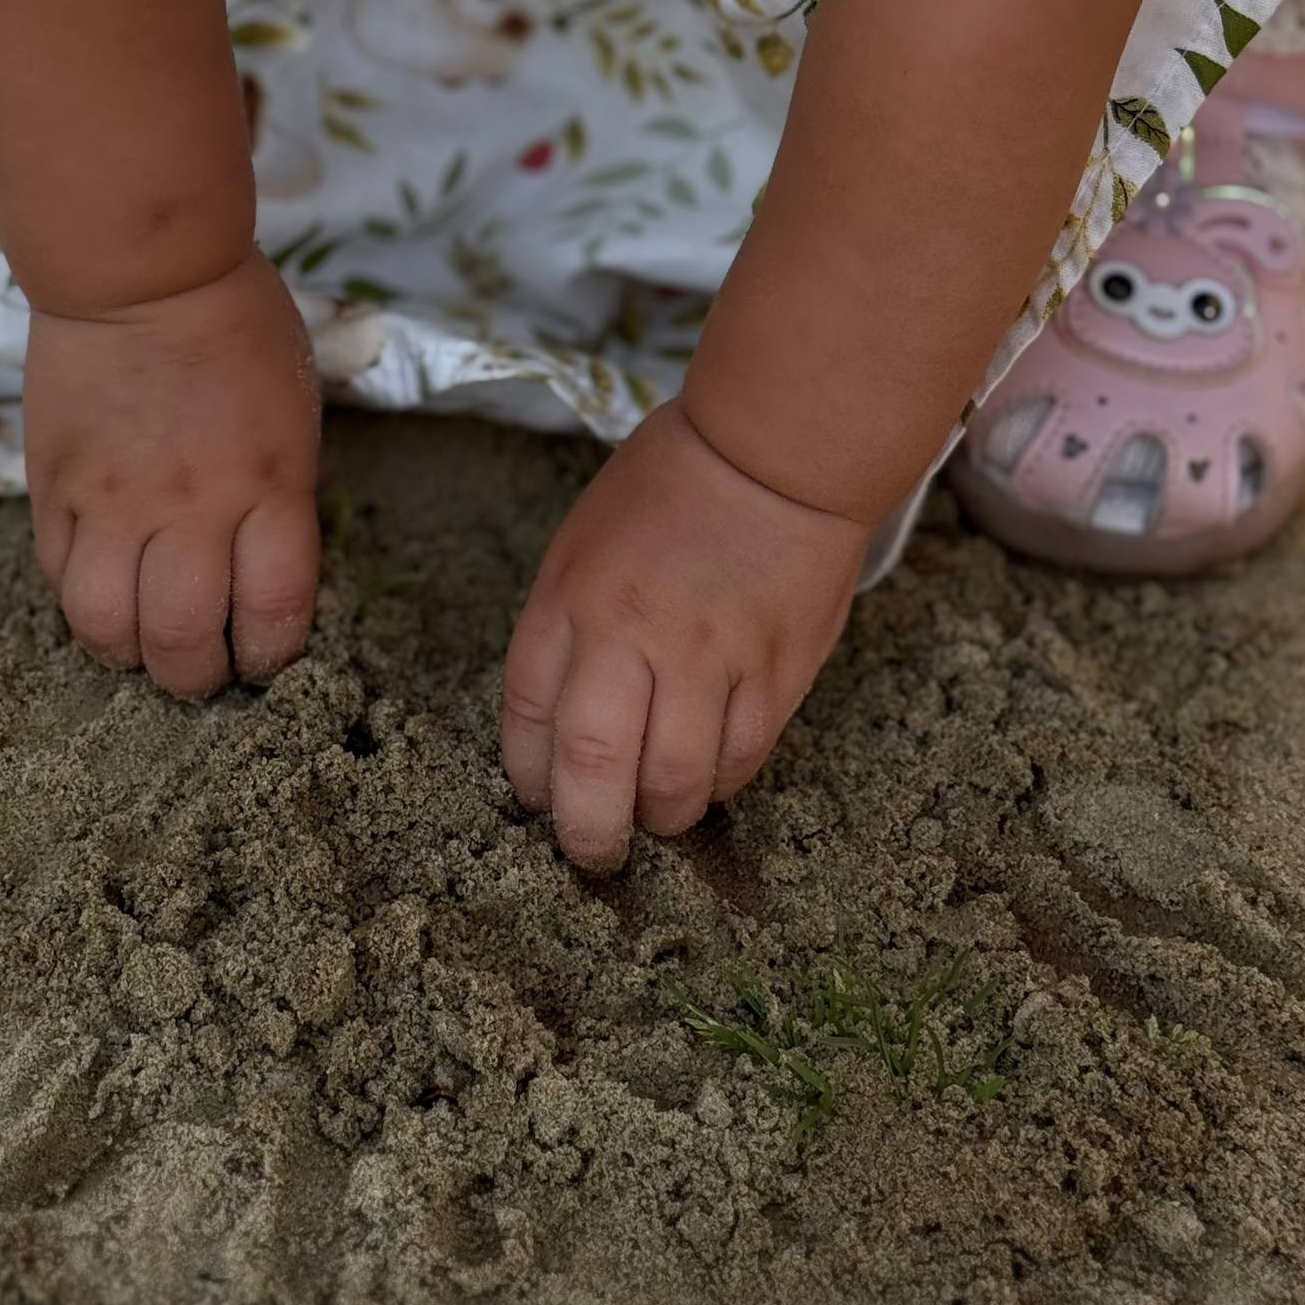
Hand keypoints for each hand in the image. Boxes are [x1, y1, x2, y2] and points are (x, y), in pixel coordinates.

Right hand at [24, 249, 320, 695]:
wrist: (140, 270)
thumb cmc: (237, 325)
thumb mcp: (294, 410)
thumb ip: (282, 492)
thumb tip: (267, 561)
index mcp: (269, 486)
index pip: (275, 611)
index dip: (272, 656)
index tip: (265, 657)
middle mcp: (192, 508)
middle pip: (185, 639)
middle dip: (197, 677)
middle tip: (200, 671)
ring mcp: (114, 503)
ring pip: (107, 625)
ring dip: (129, 652)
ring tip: (141, 645)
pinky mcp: (54, 488)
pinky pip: (59, 576)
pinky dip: (82, 601)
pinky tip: (102, 592)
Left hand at [501, 401, 868, 867]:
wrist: (776, 451)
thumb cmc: (671, 489)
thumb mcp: (585, 542)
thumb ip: (569, 628)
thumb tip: (560, 723)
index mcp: (572, 596)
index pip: (527, 713)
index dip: (529, 775)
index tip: (540, 798)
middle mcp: (632, 631)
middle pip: (594, 766)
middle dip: (587, 832)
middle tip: (595, 852)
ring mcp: (710, 654)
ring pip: (676, 780)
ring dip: (662, 815)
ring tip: (661, 813)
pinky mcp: (777, 670)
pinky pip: (742, 757)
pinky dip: (721, 781)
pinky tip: (712, 772)